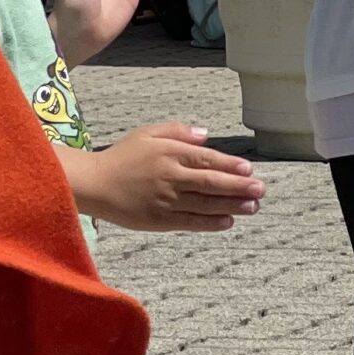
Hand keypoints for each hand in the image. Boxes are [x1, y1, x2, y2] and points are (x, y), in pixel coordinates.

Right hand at [66, 123, 264, 231]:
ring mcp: (165, 200)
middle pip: (211, 183)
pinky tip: (228, 222)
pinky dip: (210, 223)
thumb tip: (206, 135)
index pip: (207, 160)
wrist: (93, 184)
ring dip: (231, 206)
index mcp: (169, 153)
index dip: (230, 166)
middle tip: (261, 190)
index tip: (249, 170)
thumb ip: (178, 132)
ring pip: (204, 204)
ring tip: (253, 207)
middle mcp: (170, 177)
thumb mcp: (148, 133)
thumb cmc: (122, 156)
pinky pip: (189, 222)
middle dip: (239, 187)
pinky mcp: (159, 220)